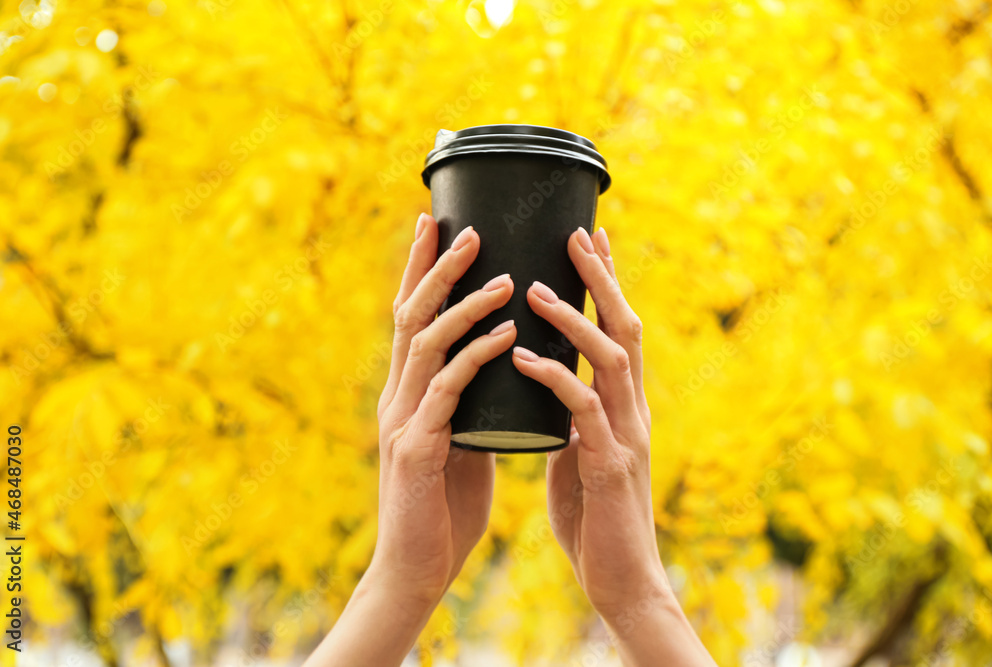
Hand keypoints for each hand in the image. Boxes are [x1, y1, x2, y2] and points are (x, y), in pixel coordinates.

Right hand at [372, 211, 514, 603]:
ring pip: (427, 342)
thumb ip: (470, 407)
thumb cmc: (444, 509)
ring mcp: (402, 420)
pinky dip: (478, 355)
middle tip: (466, 228)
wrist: (417, 569)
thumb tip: (501, 372)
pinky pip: (449, 389)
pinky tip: (508, 334)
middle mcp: (397, 398)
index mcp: (408, 394)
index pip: (412, 319)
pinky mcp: (416, 448)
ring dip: (464, 303)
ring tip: (503, 276)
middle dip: (436, 268)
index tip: (436, 225)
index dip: (421, 271)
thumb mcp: (461, 443)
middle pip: (410, 316)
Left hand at [511, 226, 715, 665]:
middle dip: (602, 280)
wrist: (621, 582)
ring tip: (532, 287)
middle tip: (576, 234)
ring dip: (573, 319)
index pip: (618, 332)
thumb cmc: (594, 520)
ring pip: (610, 360)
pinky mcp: (610, 466)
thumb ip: (572, 421)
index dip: (607, 285)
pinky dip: (554, 377)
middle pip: (625, 329)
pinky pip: (582, 410)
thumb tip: (551, 391)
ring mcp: (626, 436)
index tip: (590, 239)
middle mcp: (632, 412)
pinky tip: (522, 356)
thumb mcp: (580, 457)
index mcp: (622, 408)